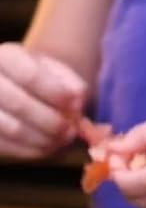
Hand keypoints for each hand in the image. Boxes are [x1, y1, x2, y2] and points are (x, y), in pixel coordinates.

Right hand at [0, 42, 86, 158]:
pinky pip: (9, 147)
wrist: (23, 91)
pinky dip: (34, 150)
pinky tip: (50, 146)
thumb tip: (77, 97)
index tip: (76, 105)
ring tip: (64, 138)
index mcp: (5, 57)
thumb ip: (71, 83)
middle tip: (72, 130)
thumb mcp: (60, 73)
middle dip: (51, 121)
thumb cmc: (45, 81)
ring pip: (13, 129)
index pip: (30, 76)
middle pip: (18, 104)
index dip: (56, 94)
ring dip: (45, 139)